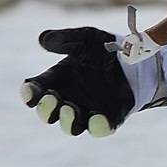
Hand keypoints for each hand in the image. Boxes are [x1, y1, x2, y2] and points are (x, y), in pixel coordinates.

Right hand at [20, 27, 135, 137]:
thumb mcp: (85, 38)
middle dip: (46, 108)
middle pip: (49, 112)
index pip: (36, 90)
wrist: (137, 56)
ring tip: (68, 109)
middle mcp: (69, 99)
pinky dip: (98, 126)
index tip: (29, 89)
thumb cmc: (104, 48)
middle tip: (50, 98)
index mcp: (57, 80)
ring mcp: (89, 110)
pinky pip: (102, 128)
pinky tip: (97, 119)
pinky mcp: (111, 117)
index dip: (30, 92)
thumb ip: (65, 38)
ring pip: (72, 125)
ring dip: (67, 120)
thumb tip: (43, 39)